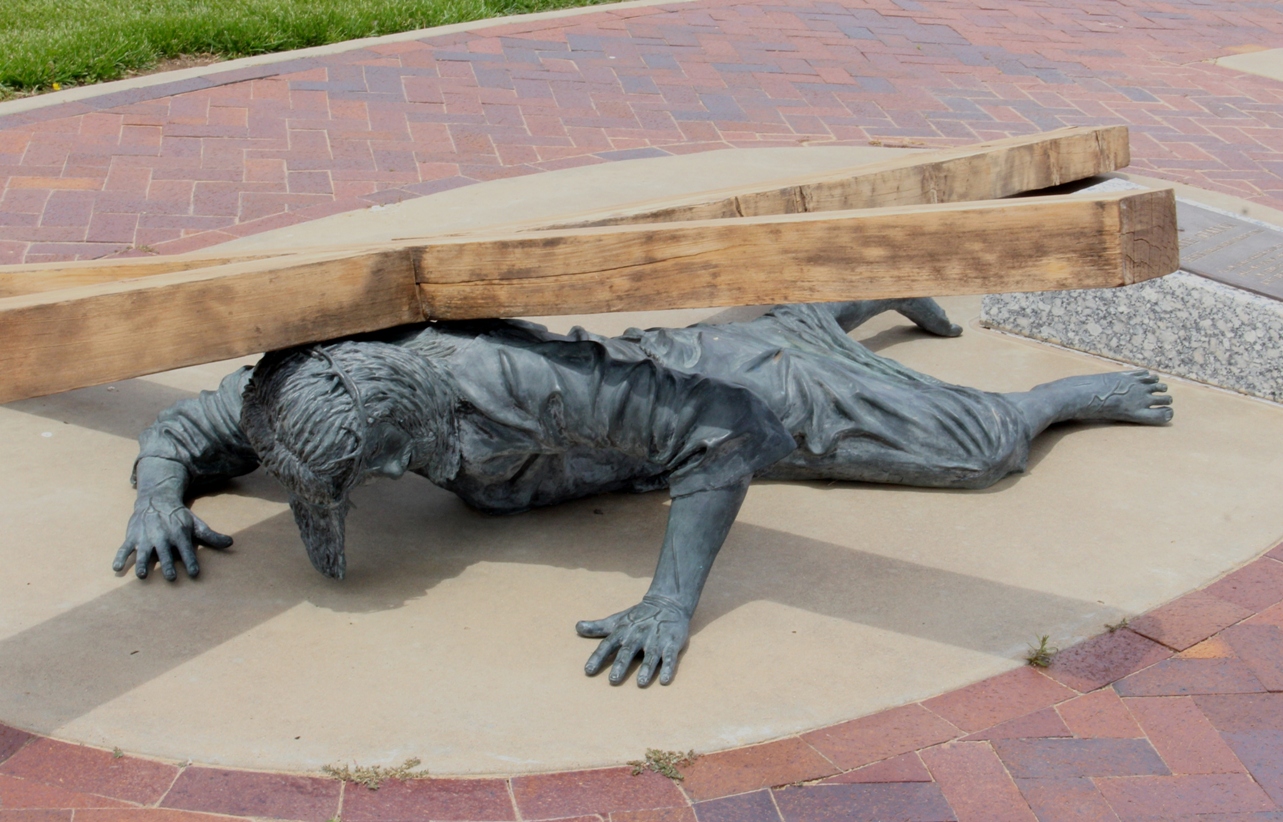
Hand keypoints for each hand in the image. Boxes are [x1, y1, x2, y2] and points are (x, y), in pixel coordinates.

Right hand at [113, 495, 231, 580]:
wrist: (156, 500)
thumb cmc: (179, 517)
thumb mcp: (196, 524)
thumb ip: (211, 536)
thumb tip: (231, 543)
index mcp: (179, 534)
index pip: (187, 550)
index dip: (191, 562)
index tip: (194, 574)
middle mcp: (162, 536)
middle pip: (165, 554)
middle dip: (168, 565)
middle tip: (171, 578)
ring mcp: (145, 537)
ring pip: (143, 552)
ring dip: (142, 564)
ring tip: (143, 576)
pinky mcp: (132, 537)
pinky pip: (124, 548)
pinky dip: (119, 558)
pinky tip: (117, 569)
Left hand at [577, 595, 689, 685]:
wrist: (667, 603)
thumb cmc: (637, 616)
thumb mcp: (617, 620)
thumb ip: (597, 627)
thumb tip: (577, 627)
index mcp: (623, 631)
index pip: (607, 645)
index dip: (598, 658)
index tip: (588, 671)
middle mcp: (638, 635)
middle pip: (628, 651)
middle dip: (621, 665)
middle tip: (613, 680)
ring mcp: (655, 640)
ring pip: (650, 656)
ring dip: (646, 669)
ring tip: (641, 683)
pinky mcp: (671, 643)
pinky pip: (670, 657)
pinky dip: (668, 668)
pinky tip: (665, 680)